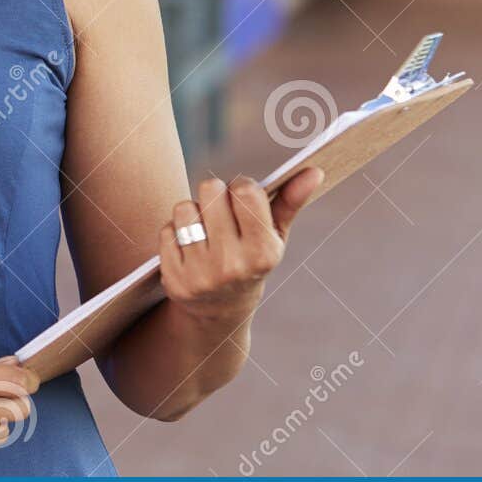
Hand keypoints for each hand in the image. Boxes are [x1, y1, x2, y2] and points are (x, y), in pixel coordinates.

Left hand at [158, 167, 323, 325]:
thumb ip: (291, 201)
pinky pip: (166, 230)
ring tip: (204, 229)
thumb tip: (315, 170)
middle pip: (211, 191)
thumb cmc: (251, 259)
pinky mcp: (174, 279)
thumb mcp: (274, 236)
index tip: (242, 197)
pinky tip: (188, 247)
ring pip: (184, 207)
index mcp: (263, 252)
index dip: (241, 186)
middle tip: (221, 211)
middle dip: (215, 194)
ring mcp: (201, 274)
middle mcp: (232, 265)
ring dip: (192, 212)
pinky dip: (174, 232)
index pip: (246, 190)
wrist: (221, 310)